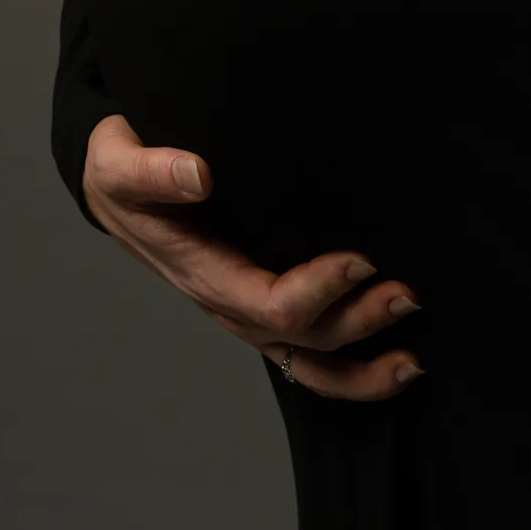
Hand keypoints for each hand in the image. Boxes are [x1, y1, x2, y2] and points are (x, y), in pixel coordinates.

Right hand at [81, 114, 423, 400]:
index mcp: (201, 272)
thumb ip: (151, 170)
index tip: (361, 259)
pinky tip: (393, 358)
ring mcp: (247, 308)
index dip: (318, 290)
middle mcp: (228, 301)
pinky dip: (350, 365)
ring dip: (361, 367)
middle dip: (357, 322)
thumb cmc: (121, 170)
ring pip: (306, 362)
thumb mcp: (118, 162)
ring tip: (413, 360)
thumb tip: (198, 175)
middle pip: (300, 337)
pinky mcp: (262, 300)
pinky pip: (306, 350)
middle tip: (408, 292)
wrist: (117, 183)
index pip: (267, 300)